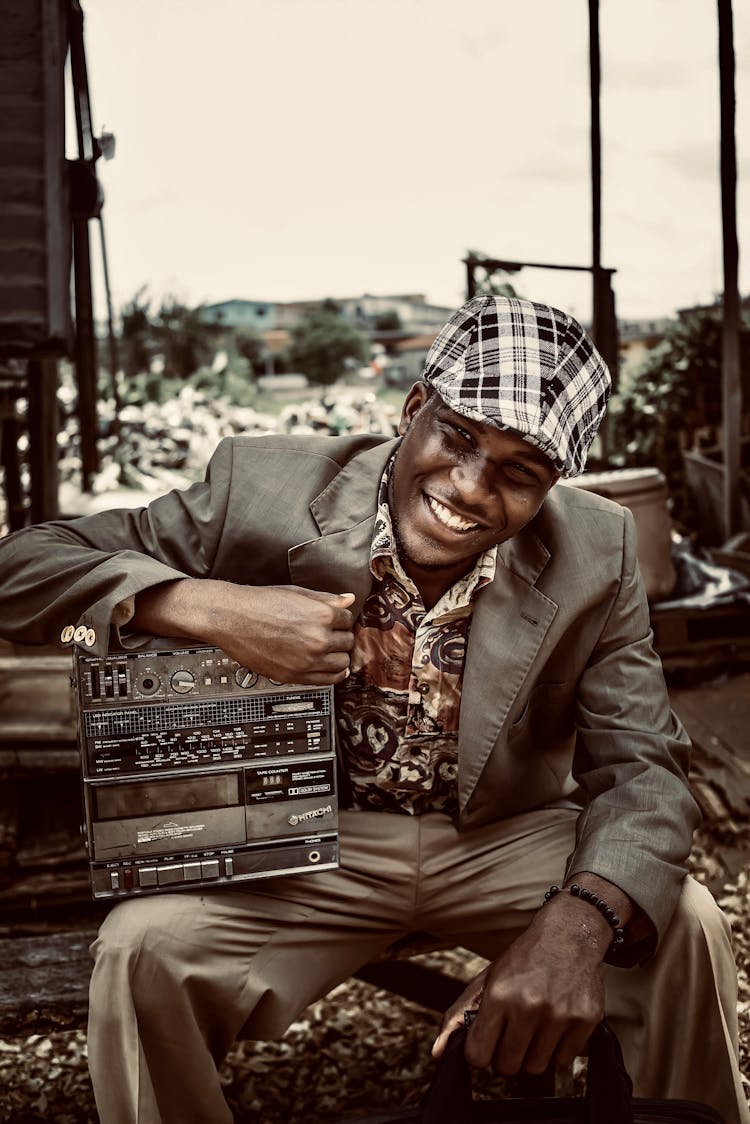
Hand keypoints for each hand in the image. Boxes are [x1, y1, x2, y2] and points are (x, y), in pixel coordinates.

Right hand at [216, 584, 355, 683]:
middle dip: (341, 637)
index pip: (348, 619)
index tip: (337, 621)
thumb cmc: (257, 604)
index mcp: (321, 615)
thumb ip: (326, 598)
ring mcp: (307, 661)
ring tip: (331, 650)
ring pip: (342, 663)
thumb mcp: (296, 593)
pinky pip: (327, 680)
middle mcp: (318, 640)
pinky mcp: (295, 676)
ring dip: (339, 656)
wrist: (231, 618)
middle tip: (333, 635)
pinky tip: (331, 668)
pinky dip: (333, 675)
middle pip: (348, 642)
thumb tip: (347, 599)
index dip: (342, 619)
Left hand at [432, 895, 608, 1075]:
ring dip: (533, 1052)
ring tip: (535, 1026)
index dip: (480, 1052)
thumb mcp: (487, 979)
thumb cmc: (524, 959)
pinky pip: (564, 1060)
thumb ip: (460, 1015)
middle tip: (513, 1032)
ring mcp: (558, 1015)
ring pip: (536, 1067)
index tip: (487, 1042)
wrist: (568, 934)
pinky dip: (558, 1048)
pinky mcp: (584, 1021)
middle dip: (506, 1054)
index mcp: (498, 995)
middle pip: (508, 1066)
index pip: (478, 1055)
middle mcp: (527, 1006)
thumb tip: (438, 1052)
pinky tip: (555, 1023)